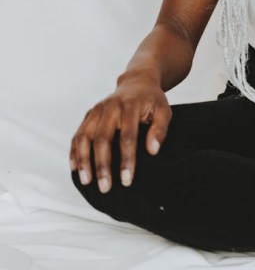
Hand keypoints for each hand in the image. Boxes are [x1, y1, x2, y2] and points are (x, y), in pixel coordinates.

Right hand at [70, 74, 171, 193]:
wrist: (137, 81)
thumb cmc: (152, 100)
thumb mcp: (164, 111)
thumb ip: (160, 129)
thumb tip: (152, 150)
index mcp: (130, 105)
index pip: (127, 136)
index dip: (126, 160)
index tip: (126, 180)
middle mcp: (110, 106)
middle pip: (102, 138)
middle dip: (102, 165)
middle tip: (105, 187)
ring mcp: (97, 110)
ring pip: (85, 136)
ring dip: (84, 160)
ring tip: (86, 181)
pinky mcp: (89, 114)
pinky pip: (78, 134)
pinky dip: (75, 151)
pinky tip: (74, 168)